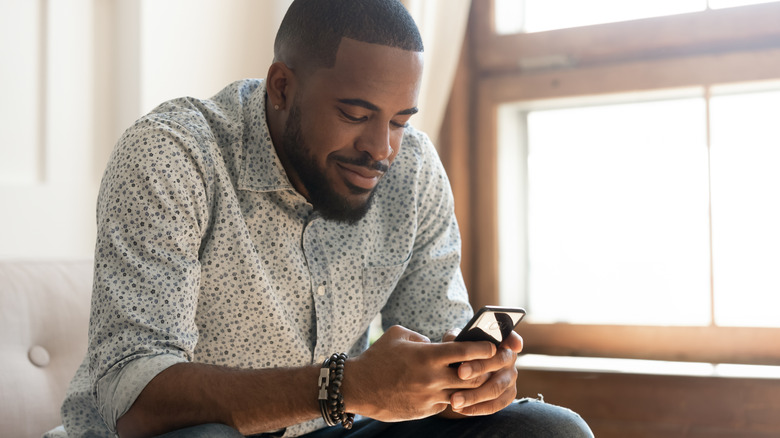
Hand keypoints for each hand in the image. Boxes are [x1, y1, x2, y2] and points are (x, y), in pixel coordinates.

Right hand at [343, 325, 495, 421]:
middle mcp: (431, 377)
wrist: (358, 387)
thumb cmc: (377, 357)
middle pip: (472, 377)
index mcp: (427, 355)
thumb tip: (436, 343)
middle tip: (493, 365)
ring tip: (477, 379)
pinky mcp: (424, 411)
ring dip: (471, 387)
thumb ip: (422, 337)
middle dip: (486, 370)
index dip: (483, 348)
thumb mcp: (398, 334)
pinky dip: (452, 397)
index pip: (465, 352)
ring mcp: (429, 397)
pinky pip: (446, 404)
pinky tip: (453, 390)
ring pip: (463, 394)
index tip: (493, 346)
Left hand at [441, 328, 522, 416]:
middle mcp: (509, 358)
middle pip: (499, 362)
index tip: (514, 345)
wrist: (463, 370)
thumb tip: (453, 340)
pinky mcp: (508, 395)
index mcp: (501, 341)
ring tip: (454, 400)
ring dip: (474, 395)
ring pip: (495, 388)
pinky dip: (477, 408)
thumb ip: (456, 338)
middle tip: (460, 372)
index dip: (514, 340)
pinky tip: (460, 409)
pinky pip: (494, 405)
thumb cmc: (461, 351)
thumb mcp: (458, 340)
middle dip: (479, 367)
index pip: (510, 337)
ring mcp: (511, 378)